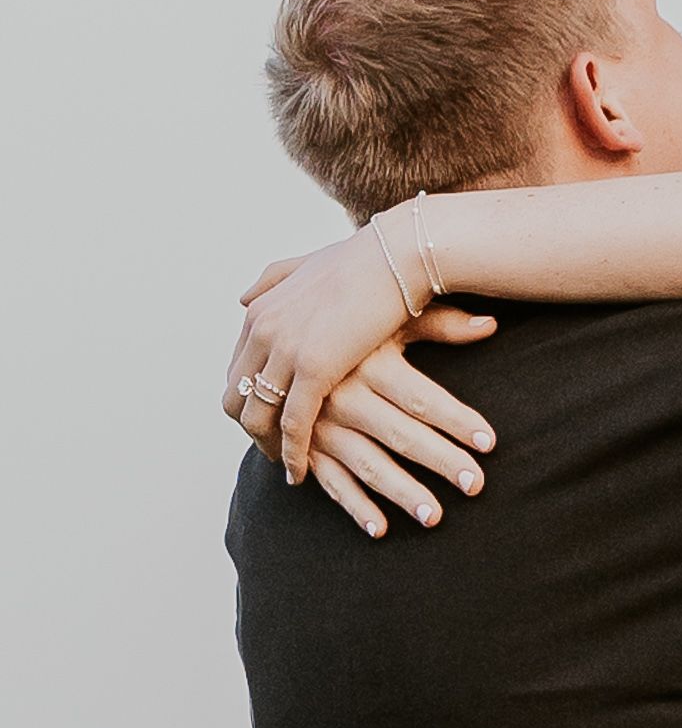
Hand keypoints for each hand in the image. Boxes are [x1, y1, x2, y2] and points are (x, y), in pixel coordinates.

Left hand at [225, 225, 421, 479]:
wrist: (399, 256)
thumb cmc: (367, 260)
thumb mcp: (305, 264)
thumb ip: (270, 280)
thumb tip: (241, 298)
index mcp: (260, 309)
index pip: (238, 367)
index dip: (249, 397)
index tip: (268, 417)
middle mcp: (262, 329)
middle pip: (236, 395)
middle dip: (250, 426)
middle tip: (272, 448)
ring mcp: (284, 350)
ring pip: (256, 416)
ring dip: (267, 447)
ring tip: (287, 466)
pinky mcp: (313, 370)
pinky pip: (292, 425)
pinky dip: (292, 453)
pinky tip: (301, 472)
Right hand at [303, 314, 498, 536]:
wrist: (278, 332)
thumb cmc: (349, 325)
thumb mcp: (389, 319)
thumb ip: (441, 324)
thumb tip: (492, 324)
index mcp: (369, 362)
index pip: (421, 397)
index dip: (456, 420)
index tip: (489, 442)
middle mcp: (343, 396)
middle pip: (400, 434)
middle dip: (440, 461)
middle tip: (476, 484)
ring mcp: (321, 425)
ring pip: (368, 464)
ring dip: (401, 492)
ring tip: (434, 517)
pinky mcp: (304, 447)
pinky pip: (330, 481)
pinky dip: (354, 507)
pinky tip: (381, 529)